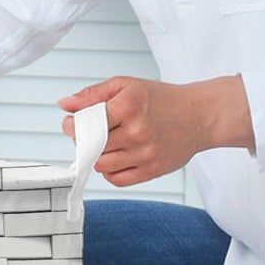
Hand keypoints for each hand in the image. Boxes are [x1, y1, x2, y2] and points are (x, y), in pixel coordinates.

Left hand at [58, 75, 253, 185]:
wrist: (200, 115)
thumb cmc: (161, 99)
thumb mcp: (126, 85)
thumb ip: (93, 94)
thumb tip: (65, 105)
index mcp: (128, 106)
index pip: (84, 124)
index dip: (72, 126)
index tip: (73, 123)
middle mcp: (137, 131)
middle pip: (90, 147)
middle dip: (84, 140)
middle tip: (92, 133)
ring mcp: (146, 153)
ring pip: (101, 165)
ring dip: (97, 156)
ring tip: (107, 144)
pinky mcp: (153, 170)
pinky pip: (117, 179)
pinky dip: (111, 171)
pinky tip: (118, 157)